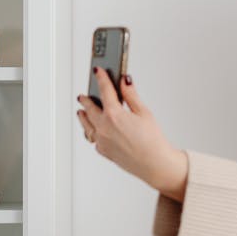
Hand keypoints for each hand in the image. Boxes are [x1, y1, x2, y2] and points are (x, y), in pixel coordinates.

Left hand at [76, 68, 188, 202]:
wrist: (154, 164)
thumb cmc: (153, 141)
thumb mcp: (144, 113)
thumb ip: (131, 95)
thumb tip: (124, 82)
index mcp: (114, 115)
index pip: (105, 90)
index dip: (101, 78)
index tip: (98, 71)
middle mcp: (103, 127)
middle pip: (90, 108)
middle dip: (87, 99)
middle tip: (84, 94)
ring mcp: (101, 140)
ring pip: (86, 124)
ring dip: (83, 115)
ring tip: (81, 110)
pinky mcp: (103, 151)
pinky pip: (93, 138)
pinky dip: (91, 130)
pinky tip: (92, 129)